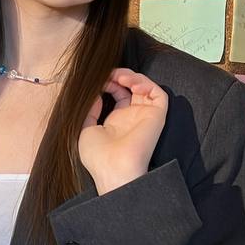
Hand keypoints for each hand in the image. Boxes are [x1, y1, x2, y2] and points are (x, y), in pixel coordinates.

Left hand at [78, 68, 168, 194]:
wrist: (113, 169)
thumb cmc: (98, 156)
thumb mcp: (85, 129)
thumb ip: (90, 110)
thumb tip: (94, 93)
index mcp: (117, 121)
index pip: (118, 93)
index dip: (110, 82)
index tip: (99, 80)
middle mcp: (132, 116)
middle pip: (132, 87)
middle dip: (120, 75)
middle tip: (109, 74)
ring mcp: (145, 115)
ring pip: (146, 87)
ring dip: (133, 76)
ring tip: (120, 78)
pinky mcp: (156, 116)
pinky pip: (158, 94)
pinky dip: (147, 84)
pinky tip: (132, 85)